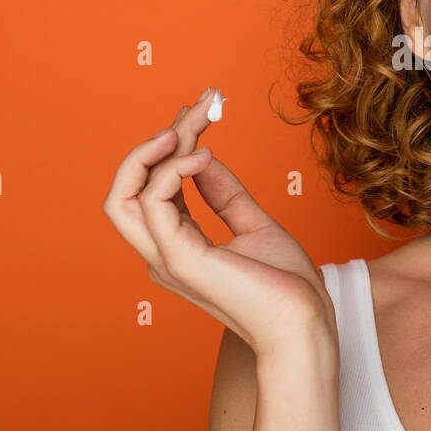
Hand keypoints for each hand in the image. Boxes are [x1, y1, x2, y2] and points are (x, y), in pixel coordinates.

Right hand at [102, 87, 335, 357]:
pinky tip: (204, 155)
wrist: (306, 324)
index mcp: (177, 247)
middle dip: (156, 140)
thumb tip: (203, 155)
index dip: (170, 145)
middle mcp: (162, 253)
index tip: (200, 110)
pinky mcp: (179, 261)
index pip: (152, 187)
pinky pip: (153, 203)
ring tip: (191, 125)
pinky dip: (173, 171)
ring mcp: (166, 259)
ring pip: (124, 195)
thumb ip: (223, 193)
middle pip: (127, 188)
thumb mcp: (253, 224)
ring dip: (155, 149)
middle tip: (198, 107)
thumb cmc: (287, 286)